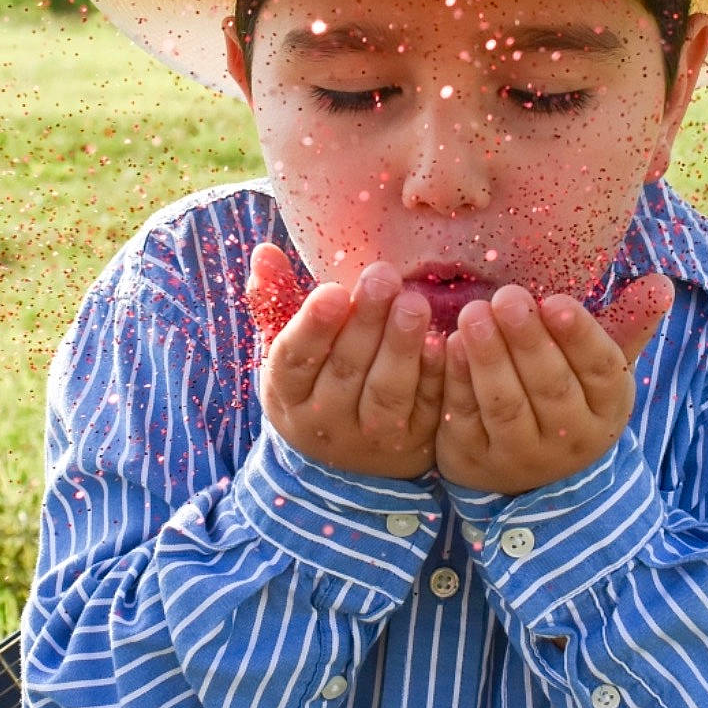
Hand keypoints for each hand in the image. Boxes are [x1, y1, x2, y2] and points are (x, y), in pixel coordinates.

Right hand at [243, 243, 445, 480]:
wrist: (346, 456)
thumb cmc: (314, 380)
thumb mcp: (288, 349)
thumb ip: (276, 301)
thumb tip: (264, 251)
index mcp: (288, 394)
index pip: (294, 360)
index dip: (312, 327)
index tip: (332, 291)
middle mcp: (326, 421)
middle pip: (345, 370)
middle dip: (365, 322)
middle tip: (383, 277)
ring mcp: (372, 437)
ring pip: (386, 393)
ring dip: (401, 346)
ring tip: (414, 304)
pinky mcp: (415, 442)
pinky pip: (427, 408)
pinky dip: (435, 375)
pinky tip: (443, 342)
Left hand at [435, 275, 673, 495]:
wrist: (529, 467)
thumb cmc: (568, 394)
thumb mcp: (601, 367)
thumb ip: (628, 324)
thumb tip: (661, 283)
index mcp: (608, 407)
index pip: (602, 371)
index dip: (581, 337)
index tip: (556, 302)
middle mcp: (570, 438)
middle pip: (551, 387)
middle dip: (528, 340)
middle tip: (506, 297)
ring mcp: (522, 456)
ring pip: (507, 406)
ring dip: (489, 358)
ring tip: (473, 314)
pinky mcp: (475, 462)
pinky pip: (466, 419)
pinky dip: (458, 382)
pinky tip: (449, 346)